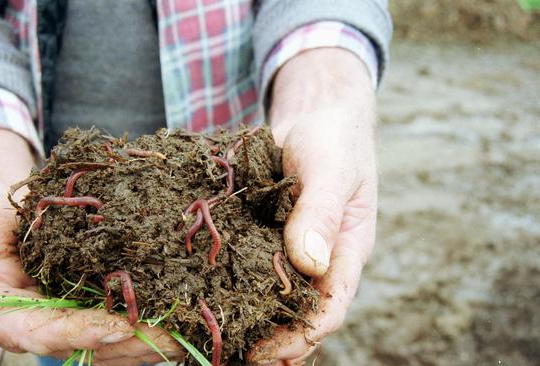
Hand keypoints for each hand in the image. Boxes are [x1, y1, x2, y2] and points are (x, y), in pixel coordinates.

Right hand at [0, 129, 181, 364]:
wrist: (4, 207)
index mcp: (9, 321)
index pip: (46, 335)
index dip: (79, 333)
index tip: (116, 327)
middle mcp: (48, 323)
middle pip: (93, 342)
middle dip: (131, 344)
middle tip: (172, 338)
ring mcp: (78, 310)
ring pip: (117, 332)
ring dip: (152, 333)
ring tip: (190, 328)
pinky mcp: (98, 293)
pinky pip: (128, 307)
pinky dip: (155, 309)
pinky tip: (186, 306)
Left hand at [247, 48, 377, 363]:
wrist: (315, 113)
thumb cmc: (332, 138)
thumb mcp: (330, 169)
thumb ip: (321, 212)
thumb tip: (309, 263)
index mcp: (346, 250)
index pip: (330, 307)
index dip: (301, 337)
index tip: (266, 354)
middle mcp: (319, 256)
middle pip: (298, 313)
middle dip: (272, 340)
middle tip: (234, 357)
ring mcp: (290, 246)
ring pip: (272, 294)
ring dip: (250, 318)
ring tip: (216, 337)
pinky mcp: (265, 232)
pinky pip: (251, 264)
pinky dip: (234, 283)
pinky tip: (206, 294)